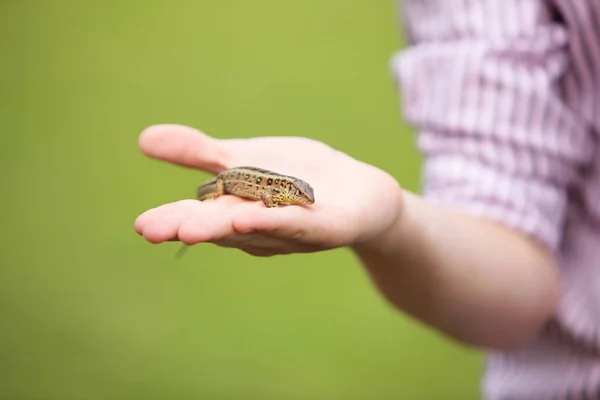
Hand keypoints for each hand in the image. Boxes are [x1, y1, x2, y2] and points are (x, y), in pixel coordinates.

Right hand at [134, 124, 403, 255]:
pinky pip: (301, 224)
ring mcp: (293, 230)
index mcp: (237, 210)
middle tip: (149, 230)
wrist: (359, 193)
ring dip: (224, 229)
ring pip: (256, 228)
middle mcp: (260, 226)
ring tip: (191, 230)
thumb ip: (199, 152)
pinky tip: (250, 219)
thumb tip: (142, 139)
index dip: (172, 220)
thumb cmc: (298, 178)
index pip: (200, 215)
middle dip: (187, 227)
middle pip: (221, 227)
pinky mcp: (328, 227)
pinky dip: (275, 221)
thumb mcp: (244, 159)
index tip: (141, 226)